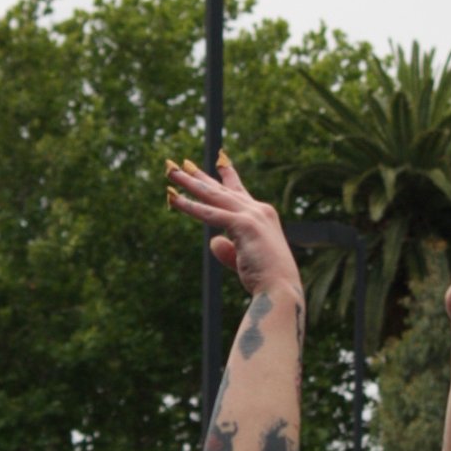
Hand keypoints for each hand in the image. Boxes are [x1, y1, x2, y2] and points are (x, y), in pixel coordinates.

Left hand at [166, 155, 301, 298]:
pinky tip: (174, 199)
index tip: (221, 160)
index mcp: (262, 216)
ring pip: (213, 196)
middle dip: (199, 176)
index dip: (228, 176)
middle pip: (221, 189)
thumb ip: (228, 250)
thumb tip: (214, 241)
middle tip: (181, 163)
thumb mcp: (243, 260)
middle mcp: (258, 210)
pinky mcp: (244, 225)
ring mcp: (252, 215)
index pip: (239, 191)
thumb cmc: (266, 278)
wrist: (281, 289)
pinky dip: (190, 206)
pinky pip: (210, 213)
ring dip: (189, 183)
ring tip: (170, 170)